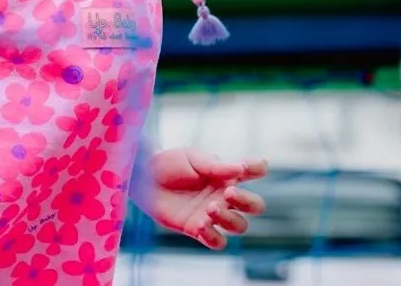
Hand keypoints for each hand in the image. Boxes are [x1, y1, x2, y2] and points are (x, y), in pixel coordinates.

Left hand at [148, 148, 267, 249]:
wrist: (143, 178)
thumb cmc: (170, 163)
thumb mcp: (193, 158)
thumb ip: (216, 166)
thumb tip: (241, 168)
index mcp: (226, 174)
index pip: (253, 171)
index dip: (257, 168)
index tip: (247, 168)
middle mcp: (224, 196)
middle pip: (254, 206)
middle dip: (247, 201)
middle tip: (228, 193)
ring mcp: (213, 214)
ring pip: (238, 226)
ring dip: (228, 219)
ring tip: (210, 207)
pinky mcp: (198, 229)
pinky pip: (217, 242)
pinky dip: (213, 236)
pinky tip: (201, 224)